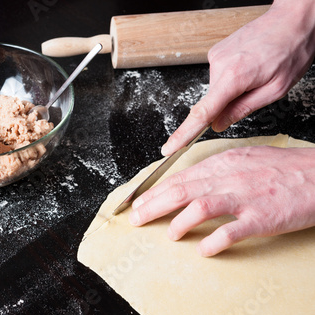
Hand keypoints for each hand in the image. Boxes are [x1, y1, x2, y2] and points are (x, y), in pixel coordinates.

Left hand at [129, 146, 314, 255]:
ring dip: (179, 222)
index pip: (179, 177)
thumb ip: (214, 171)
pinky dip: (214, 241)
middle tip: (136, 218)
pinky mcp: (262, 218)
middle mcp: (228, 178)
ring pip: (200, 206)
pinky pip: (231, 231)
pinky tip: (203, 249)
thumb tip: (187, 183)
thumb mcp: (243, 160)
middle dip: (153, 205)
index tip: (138, 202)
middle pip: (181, 190)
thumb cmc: (282, 169)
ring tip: (169, 234)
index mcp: (221, 163)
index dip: (154, 191)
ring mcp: (244, 197)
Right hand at [161, 0, 314, 155]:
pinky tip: (250, 65)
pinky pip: (220, 74)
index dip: (183, 134)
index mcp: (234, 78)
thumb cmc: (291, 50)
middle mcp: (219, 65)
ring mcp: (215, 56)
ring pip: (218, 88)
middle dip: (230, 103)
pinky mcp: (216, 51)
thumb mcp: (276, 89)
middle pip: (214, 101)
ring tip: (257, 73)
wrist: (293, 19)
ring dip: (234, 88)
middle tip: (257, 89)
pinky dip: (232, 77)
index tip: (169, 148)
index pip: (201, 113)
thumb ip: (243, 109)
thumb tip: (219, 125)